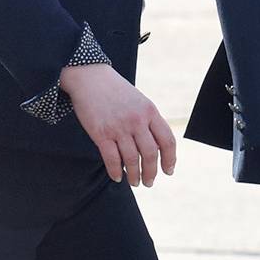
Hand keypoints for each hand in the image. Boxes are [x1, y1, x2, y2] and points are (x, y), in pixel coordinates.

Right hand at [61, 62, 175, 185]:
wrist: (89, 77)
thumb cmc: (116, 91)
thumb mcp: (139, 102)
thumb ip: (149, 121)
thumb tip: (157, 148)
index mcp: (150, 111)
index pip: (167, 140)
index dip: (170, 159)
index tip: (169, 171)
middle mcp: (137, 120)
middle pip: (151, 154)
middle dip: (152, 172)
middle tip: (150, 182)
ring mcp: (119, 127)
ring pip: (132, 160)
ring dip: (135, 175)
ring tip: (135, 182)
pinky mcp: (101, 133)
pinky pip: (112, 159)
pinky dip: (116, 171)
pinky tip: (117, 177)